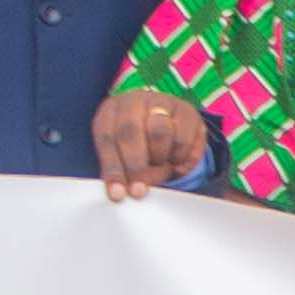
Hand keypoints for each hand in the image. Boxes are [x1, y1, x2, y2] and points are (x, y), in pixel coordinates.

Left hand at [91, 90, 206, 202]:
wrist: (169, 121)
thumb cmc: (140, 144)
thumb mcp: (125, 156)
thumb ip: (124, 172)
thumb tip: (131, 191)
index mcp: (110, 111)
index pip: (107, 139)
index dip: (112, 168)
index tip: (118, 194)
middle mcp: (134, 101)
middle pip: (130, 131)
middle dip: (135, 165)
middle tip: (139, 190)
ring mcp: (161, 102)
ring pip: (159, 132)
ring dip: (159, 158)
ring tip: (160, 164)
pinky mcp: (186, 110)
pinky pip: (183, 138)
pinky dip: (179, 156)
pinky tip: (175, 159)